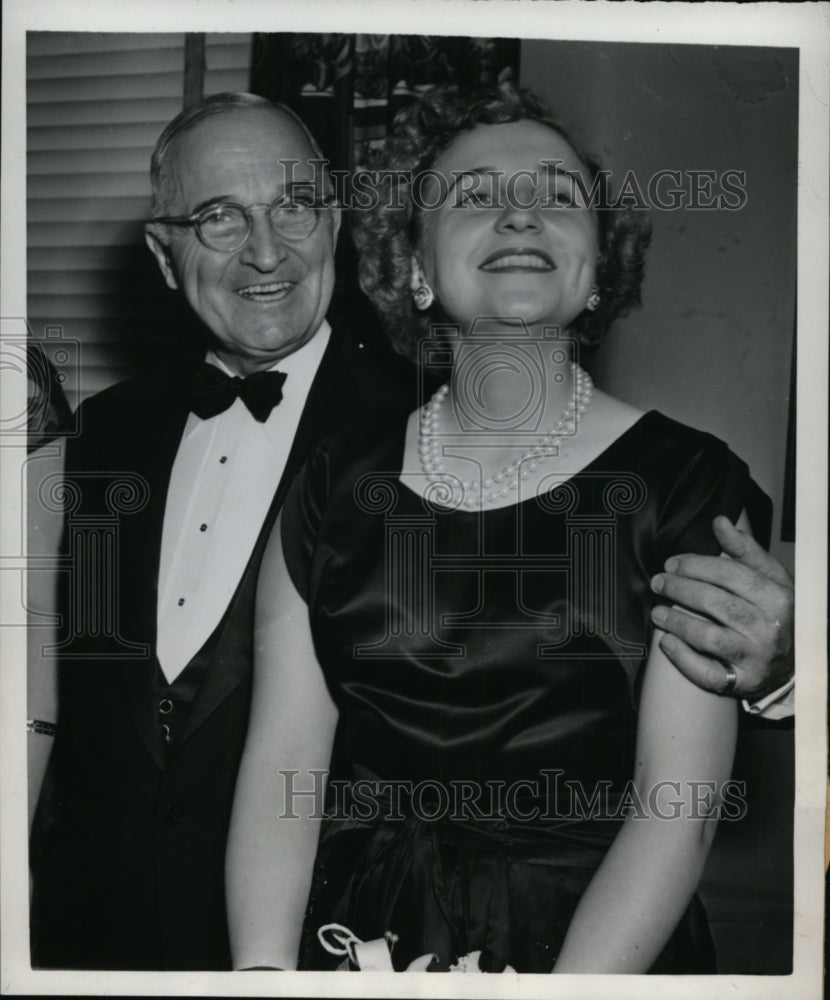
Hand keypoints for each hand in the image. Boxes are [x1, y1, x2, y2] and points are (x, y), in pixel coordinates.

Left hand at [649, 516, 792, 700]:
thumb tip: (720, 522)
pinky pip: (707, 673)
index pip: (730, 574)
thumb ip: (745, 551)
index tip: (672, 563)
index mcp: (777, 597)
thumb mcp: (770, 579)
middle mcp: (768, 627)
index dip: (696, 566)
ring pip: (708, 636)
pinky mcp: (742, 682)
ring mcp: (755, 657)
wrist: (794, 663)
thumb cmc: (775, 613)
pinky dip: (683, 658)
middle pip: (716, 602)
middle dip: (680, 589)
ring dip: (676, 621)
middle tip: (659, 583)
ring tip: (657, 612)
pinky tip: (667, 643)